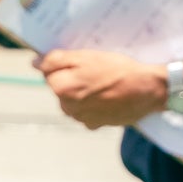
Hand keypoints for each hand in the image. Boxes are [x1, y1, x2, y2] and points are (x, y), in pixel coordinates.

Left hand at [34, 49, 168, 129]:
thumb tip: (35, 63)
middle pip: (61, 88)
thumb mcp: (87, 56)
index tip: (81, 61)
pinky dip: (93, 104)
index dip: (64, 64)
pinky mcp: (95, 125)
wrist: (146, 90)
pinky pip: (86, 111)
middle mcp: (67, 107)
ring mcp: (81, 118)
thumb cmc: (117, 70)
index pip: (49, 73)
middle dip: (72, 79)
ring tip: (103, 83)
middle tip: (94, 70)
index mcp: (61, 88)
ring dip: (82, 92)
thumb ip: (57, 60)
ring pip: (73, 100)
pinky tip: (108, 96)